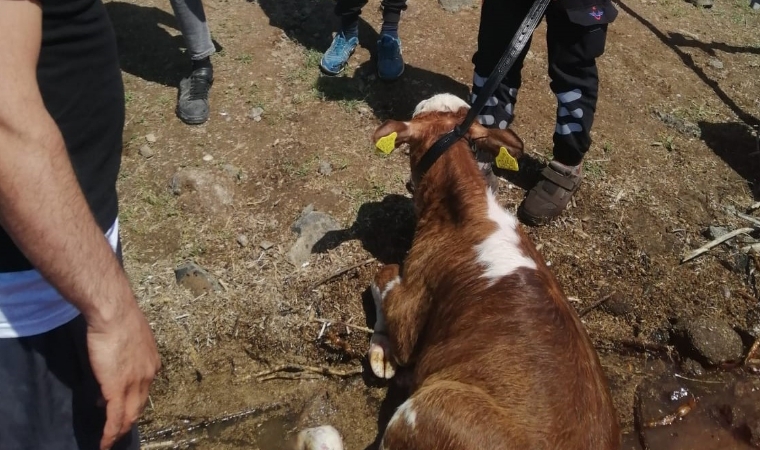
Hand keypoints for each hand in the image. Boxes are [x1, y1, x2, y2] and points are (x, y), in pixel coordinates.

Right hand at [86, 301, 160, 449]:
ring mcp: (134, 382)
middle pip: (139, 405)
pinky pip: (114, 417)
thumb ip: (125, 352)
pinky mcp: (117, 387)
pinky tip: (104, 442)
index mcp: (152, 362)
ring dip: (119, 431)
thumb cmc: (119, 318)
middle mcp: (148, 374)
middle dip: (129, 421)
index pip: (144, 388)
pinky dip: (110, 432)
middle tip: (119, 431)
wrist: (115, 313)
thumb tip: (113, 364)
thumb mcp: (129, 337)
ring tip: (110, 441)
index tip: (121, 406)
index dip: (133, 400)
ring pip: (128, 415)